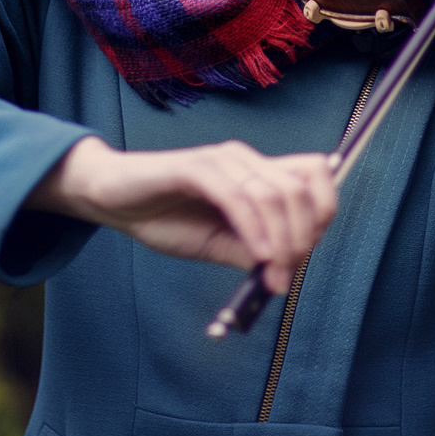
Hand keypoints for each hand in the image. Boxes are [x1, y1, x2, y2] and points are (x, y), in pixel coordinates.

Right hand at [24, 137, 337, 293]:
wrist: (113, 199)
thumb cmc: (167, 218)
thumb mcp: (217, 244)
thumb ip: (250, 251)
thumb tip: (284, 270)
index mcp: (257, 172)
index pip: (316, 176)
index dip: (322, 214)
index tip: (305, 256)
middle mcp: (246, 160)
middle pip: (300, 189)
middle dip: (303, 236)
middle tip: (286, 275)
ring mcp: (222, 160)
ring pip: (273, 194)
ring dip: (281, 241)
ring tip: (272, 275)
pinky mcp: (195, 167)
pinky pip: (237, 197)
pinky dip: (254, 230)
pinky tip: (257, 257)